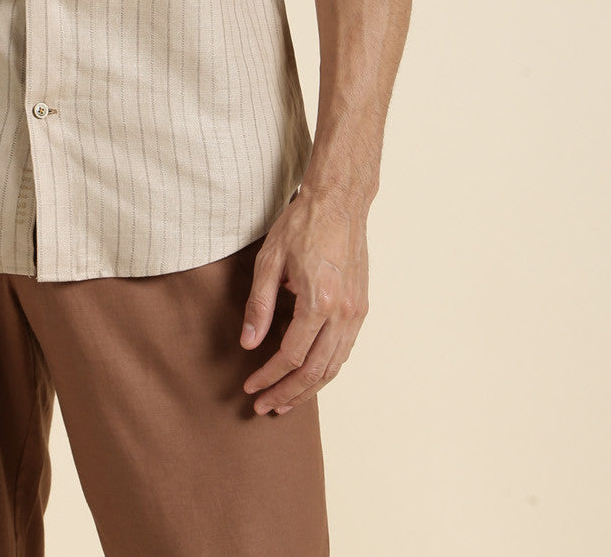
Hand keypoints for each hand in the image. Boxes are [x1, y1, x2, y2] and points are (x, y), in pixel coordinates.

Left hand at [238, 188, 368, 414]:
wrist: (339, 202)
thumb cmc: (302, 225)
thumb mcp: (269, 260)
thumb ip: (260, 305)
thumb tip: (249, 344)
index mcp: (318, 301)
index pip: (291, 356)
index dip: (268, 376)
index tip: (249, 387)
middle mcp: (343, 313)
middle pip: (315, 372)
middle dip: (287, 393)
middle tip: (263, 407)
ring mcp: (356, 312)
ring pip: (334, 367)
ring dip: (308, 390)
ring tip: (285, 402)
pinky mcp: (361, 307)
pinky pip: (344, 351)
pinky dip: (326, 371)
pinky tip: (309, 377)